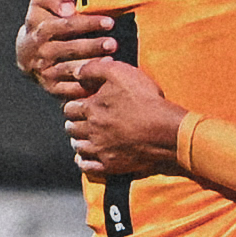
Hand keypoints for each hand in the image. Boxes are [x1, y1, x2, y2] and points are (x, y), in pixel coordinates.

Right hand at [17, 0, 116, 98]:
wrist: (27, 53)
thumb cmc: (43, 21)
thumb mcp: (40, 3)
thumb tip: (69, 9)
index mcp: (37, 30)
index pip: (63, 26)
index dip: (86, 24)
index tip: (109, 23)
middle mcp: (40, 53)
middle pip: (67, 49)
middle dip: (91, 47)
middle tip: (113, 44)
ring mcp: (45, 72)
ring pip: (68, 70)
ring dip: (89, 67)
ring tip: (111, 62)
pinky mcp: (52, 88)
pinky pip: (69, 90)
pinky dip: (84, 87)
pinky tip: (102, 81)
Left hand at [65, 59, 188, 178]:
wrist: (166, 131)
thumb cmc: (145, 100)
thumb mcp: (120, 73)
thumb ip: (94, 69)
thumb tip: (77, 71)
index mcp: (91, 108)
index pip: (69, 107)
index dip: (73, 104)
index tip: (78, 104)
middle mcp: (91, 130)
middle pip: (71, 127)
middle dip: (73, 122)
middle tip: (78, 120)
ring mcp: (100, 150)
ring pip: (78, 146)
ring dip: (78, 140)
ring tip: (82, 137)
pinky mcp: (110, 165)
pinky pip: (87, 167)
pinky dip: (83, 161)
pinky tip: (85, 157)